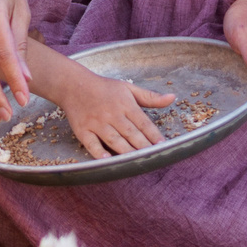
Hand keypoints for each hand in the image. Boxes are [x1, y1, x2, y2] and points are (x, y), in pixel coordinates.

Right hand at [49, 64, 176, 159]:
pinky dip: (99, 152)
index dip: (154, 134)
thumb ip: (150, 97)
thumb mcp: (128, 88)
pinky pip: (91, 143)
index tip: (163, 145)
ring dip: (126, 151)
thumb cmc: (104, 88)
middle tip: (154, 157)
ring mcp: (96, 123)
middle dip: (143, 145)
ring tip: (137, 161)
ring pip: (114, 139)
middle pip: (130, 133)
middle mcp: (112, 114)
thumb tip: (172, 98)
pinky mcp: (83, 130)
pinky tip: (108, 159)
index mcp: (125, 104)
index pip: (143, 122)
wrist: (73, 85)